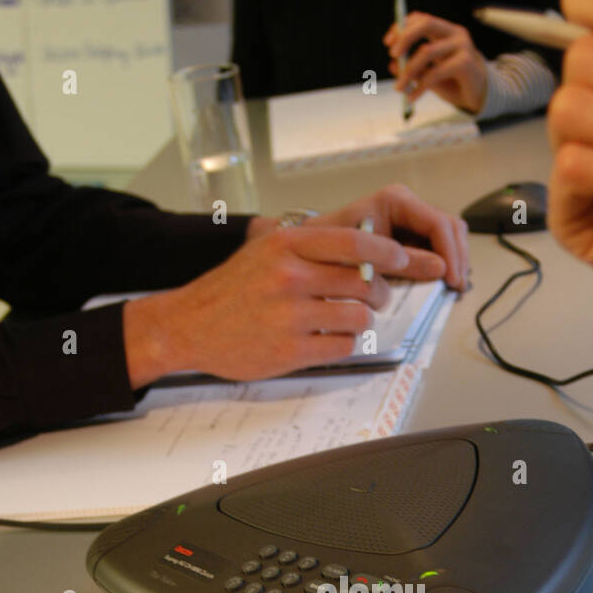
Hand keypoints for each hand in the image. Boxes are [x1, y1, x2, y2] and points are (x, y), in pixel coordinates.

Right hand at [124, 223, 406, 385]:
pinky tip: (331, 339)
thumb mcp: (265, 251)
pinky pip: (343, 346)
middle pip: (365, 282)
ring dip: (363, 321)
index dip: (388, 251)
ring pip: (359, 316)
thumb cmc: (231, 290)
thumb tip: (365, 246)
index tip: (403, 258)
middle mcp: (289, 276)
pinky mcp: (291, 350)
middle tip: (375, 298)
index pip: (355, 242)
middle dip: (380, 292)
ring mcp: (290, 315)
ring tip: (349, 320)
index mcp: (286, 245)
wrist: (188, 325)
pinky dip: (345, 343)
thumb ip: (309, 246)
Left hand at [312, 185, 469, 290]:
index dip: (450, 253)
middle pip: (452, 228)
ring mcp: (413, 222)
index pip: (438, 224)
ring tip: (453, 290)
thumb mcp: (365, 258)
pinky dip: (447, 266)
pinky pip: (440, 248)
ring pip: (451, 237)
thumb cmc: (329, 249)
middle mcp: (409, 207)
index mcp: (396, 201)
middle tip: (456, 288)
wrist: (310, 251)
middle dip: (458, 258)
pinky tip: (445, 286)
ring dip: (456, 263)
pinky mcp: (412, 238)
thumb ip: (403, 263)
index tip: (452, 280)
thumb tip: (441, 269)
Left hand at [384, 12, 487, 114]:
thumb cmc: (455, 82)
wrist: (479, 97)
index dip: (402, 27)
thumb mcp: (430, 74)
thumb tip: (393, 65)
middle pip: (425, 24)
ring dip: (408, 70)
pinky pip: (435, 73)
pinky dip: (419, 87)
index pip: (421, 19)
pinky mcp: (465, 63)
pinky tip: (412, 97)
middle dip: (405, 37)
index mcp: (446, 31)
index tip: (388, 43)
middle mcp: (455, 34)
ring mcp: (462, 46)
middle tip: (393, 55)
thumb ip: (414, 68)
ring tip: (399, 87)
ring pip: (426, 51)